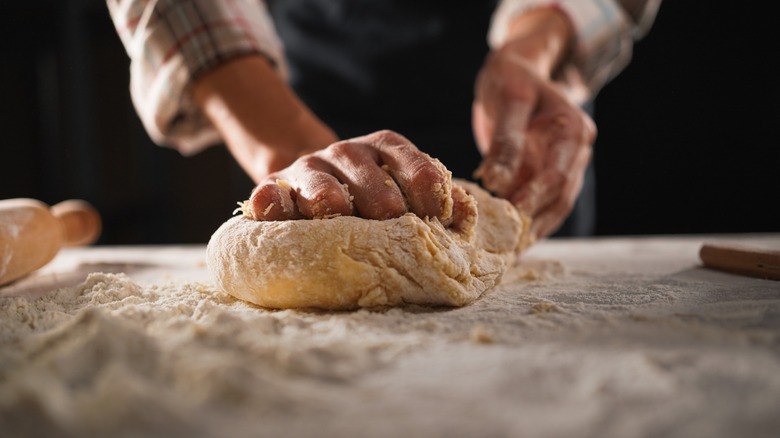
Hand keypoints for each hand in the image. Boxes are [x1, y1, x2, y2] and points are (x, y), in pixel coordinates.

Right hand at [246, 130, 470, 226]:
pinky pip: (271, 194)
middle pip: (372, 182)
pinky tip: (273, 205)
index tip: (438, 221)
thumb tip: (463, 214)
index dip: (430, 194)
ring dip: (334, 205)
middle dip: (384, 211)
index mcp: (387, 148)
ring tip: (340, 221)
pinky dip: (272, 202)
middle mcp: (348, 151)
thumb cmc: (367, 199)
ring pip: (323, 187)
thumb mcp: (401, 188)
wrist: (310, 186)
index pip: (417, 169)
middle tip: (391, 237)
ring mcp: (309, 167)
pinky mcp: (274, 186)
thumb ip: (432, 199)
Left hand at [472, 7, 595, 238]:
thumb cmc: (512, 79)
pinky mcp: (549, 176)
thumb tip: (496, 181)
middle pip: (560, 197)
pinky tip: (508, 242)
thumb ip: (505, 141)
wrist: (519, 71)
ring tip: (506, 254)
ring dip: (532, 230)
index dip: (535, 198)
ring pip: (554, 207)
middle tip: (505, 248)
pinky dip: (527, 223)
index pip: (557, 174)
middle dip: (534, 224)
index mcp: (573, 130)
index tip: (511, 217)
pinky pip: (542, 205)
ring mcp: (566, 166)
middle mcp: (576, 152)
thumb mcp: (509, 100)